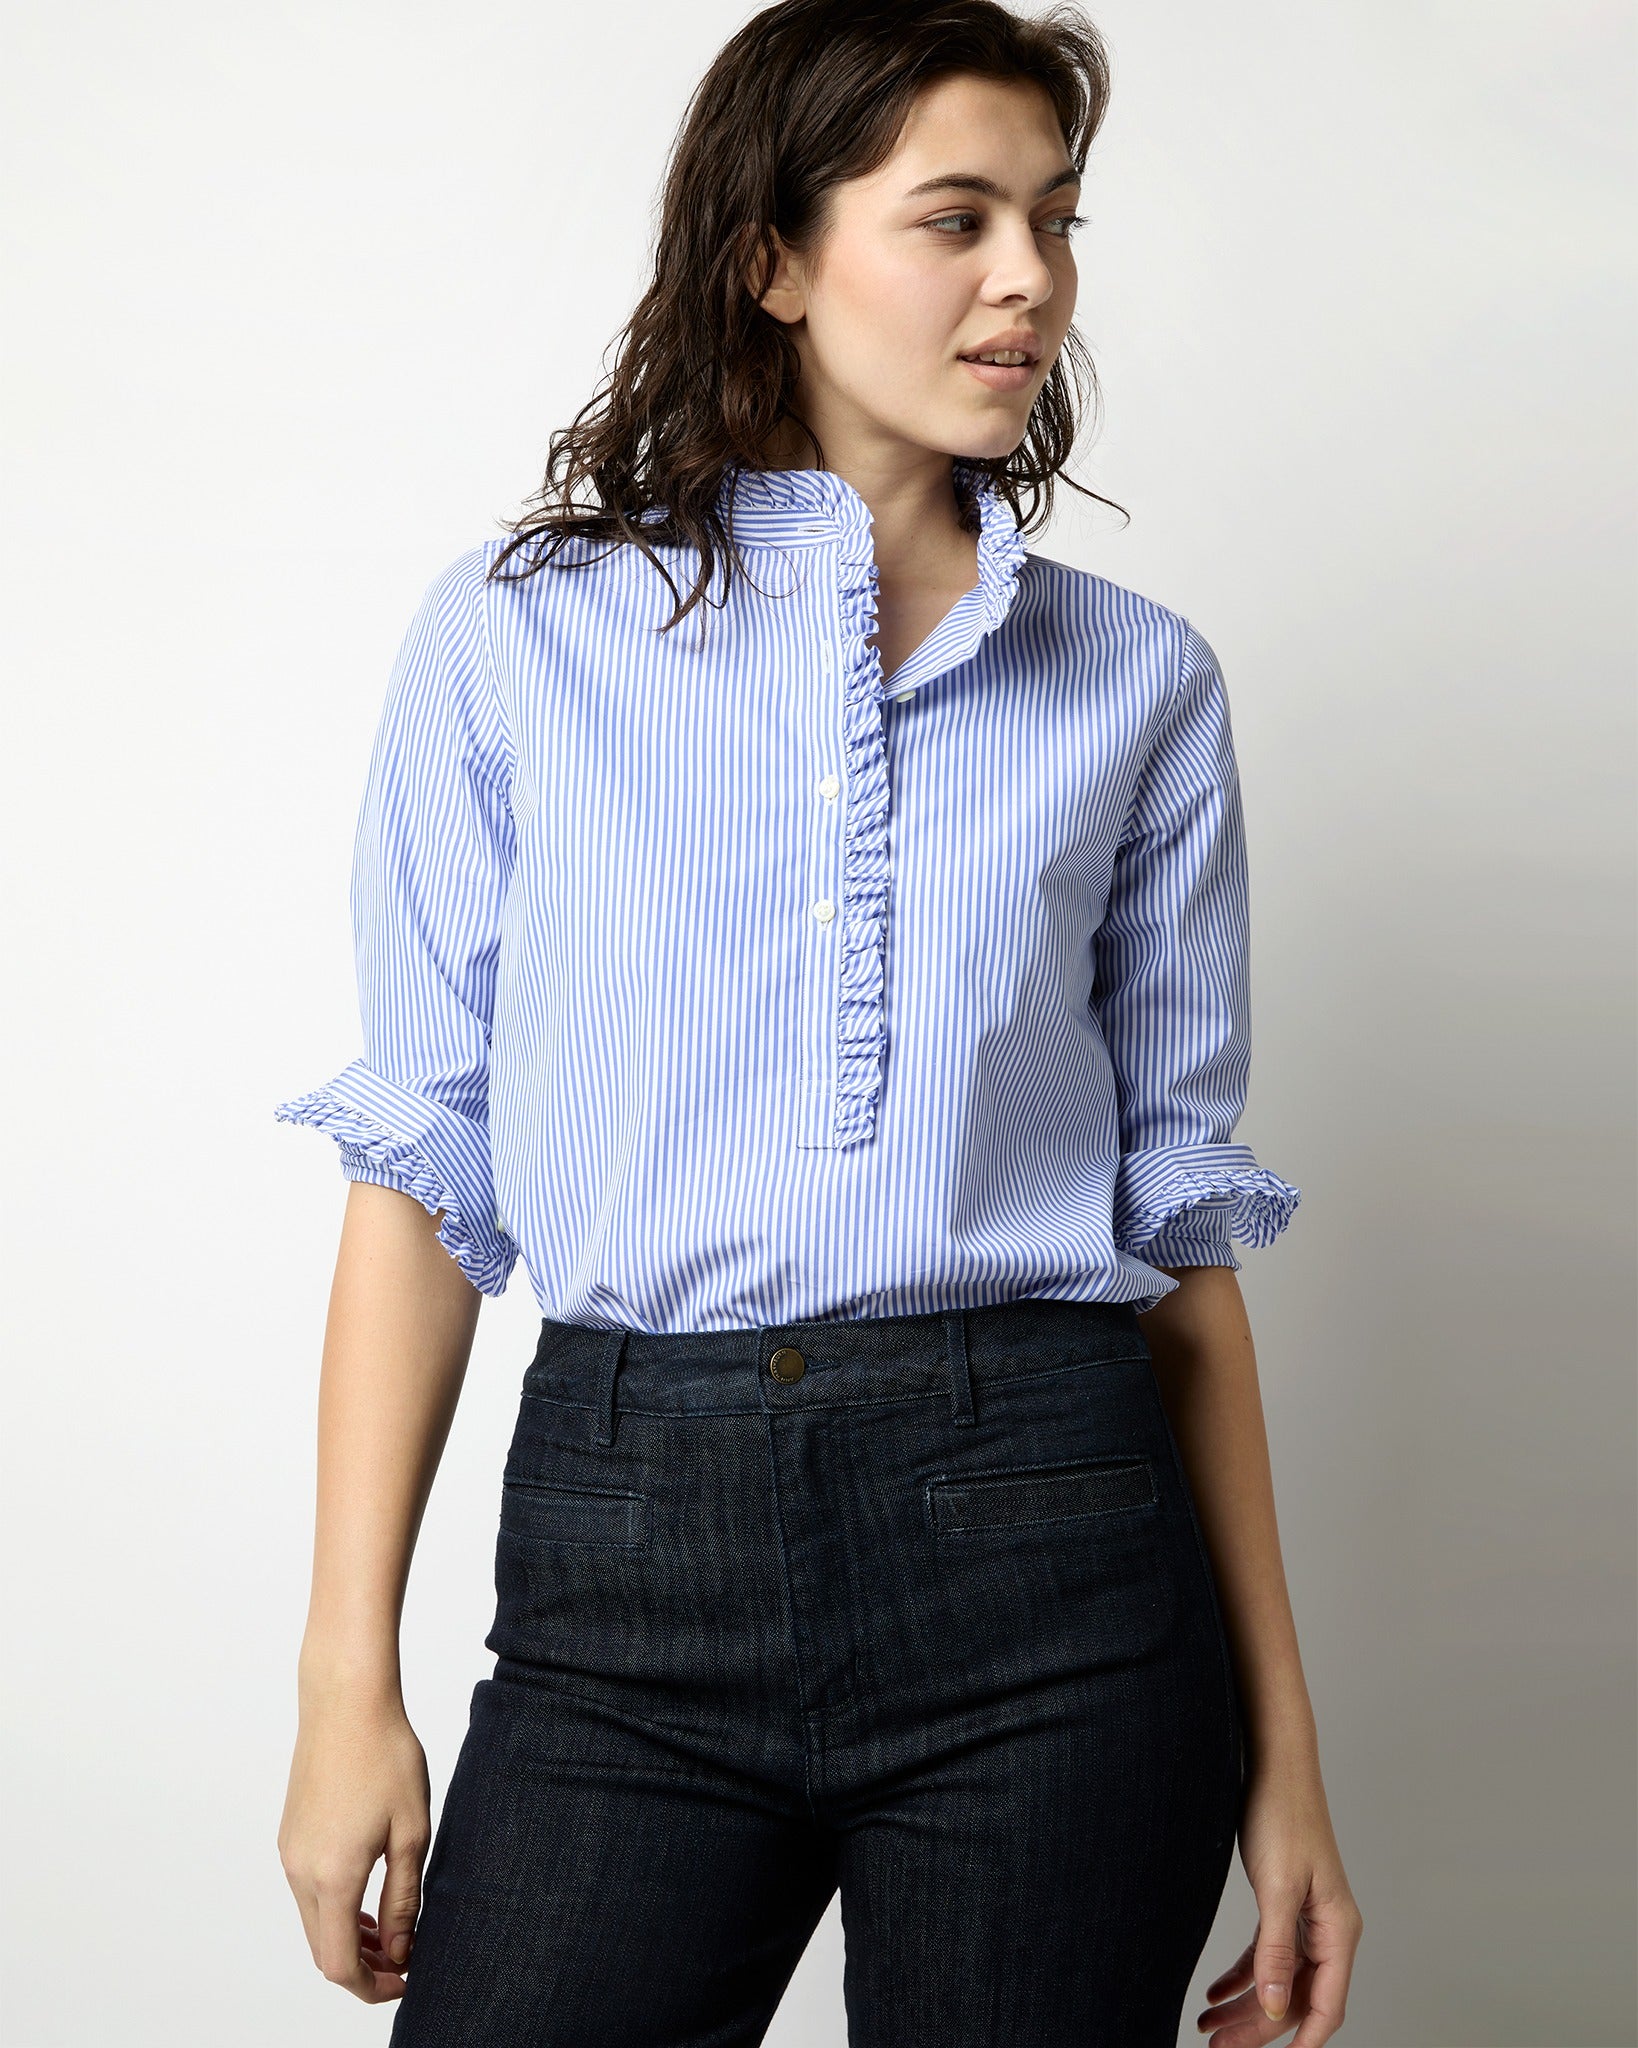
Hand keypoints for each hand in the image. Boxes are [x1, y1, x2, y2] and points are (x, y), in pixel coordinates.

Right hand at [278, 1679, 432, 2001]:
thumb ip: (403, 1898)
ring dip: (348, 1936)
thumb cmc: (385, 1755)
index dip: (371, 1986)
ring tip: (392, 1931)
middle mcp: (300, 1871)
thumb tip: (399, 1950)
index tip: (406, 1980)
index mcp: (332, 1876)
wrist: (346, 1701)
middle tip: (405, 1960)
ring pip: (314, 1921)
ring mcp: (290, 1852)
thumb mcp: (412, 1831)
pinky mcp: (290, 1835)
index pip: (339, 1965)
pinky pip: (308, 1891)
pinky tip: (368, 1893)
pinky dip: (335, 1907)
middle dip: (362, 1967)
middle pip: (322, 1949)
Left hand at [1195, 1752, 1363, 2044]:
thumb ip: (1276, 1949)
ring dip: (1244, 2006)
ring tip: (1209, 2029)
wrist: (1273, 1763)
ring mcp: (1306, 1918)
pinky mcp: (1284, 1903)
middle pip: (1295, 1997)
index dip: (1303, 2042)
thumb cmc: (1283, 1815)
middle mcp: (1327, 1930)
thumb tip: (1272, 2006)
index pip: (1325, 2005)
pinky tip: (1215, 1993)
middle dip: (1258, 2029)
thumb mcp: (1278, 1887)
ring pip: (1277, 1979)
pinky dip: (1241, 1976)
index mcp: (1338, 1930)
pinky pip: (1265, 1954)